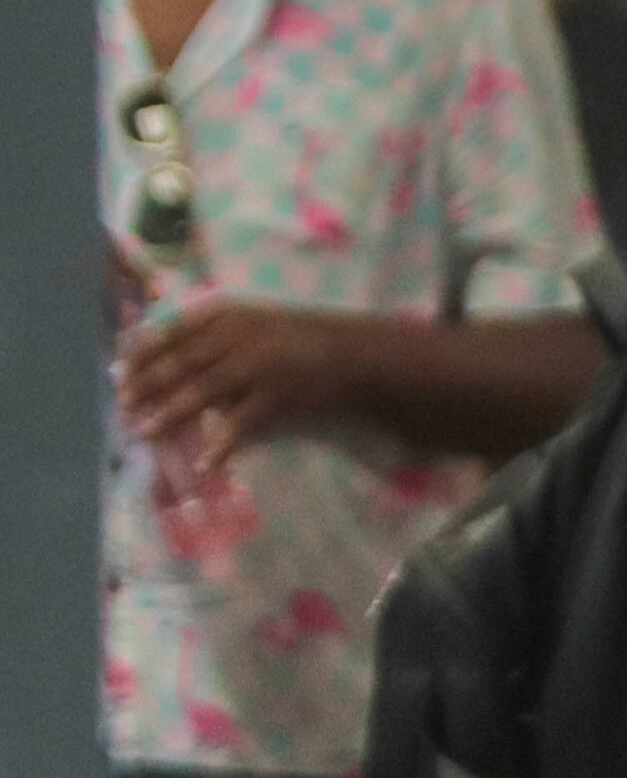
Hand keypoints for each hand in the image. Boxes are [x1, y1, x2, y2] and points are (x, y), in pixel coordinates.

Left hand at [116, 298, 355, 465]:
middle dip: (147, 386)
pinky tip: (204, 462)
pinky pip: (238, 424)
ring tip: (146, 431)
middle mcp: (237, 337)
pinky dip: (220, 445)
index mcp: (229, 315)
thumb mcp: (255, 321)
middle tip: (123, 405)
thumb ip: (215, 333)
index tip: (119, 370)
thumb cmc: (301, 337)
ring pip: (200, 393)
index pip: (172, 332)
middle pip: (180, 363)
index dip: (143, 352)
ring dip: (169, 414)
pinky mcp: (275, 397)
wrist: (356, 354)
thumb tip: (167, 354)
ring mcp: (256, 367)